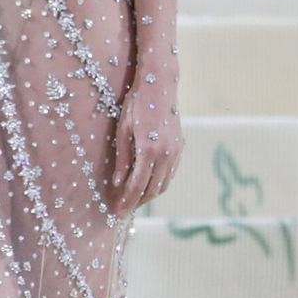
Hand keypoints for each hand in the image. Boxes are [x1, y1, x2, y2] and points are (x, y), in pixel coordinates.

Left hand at [111, 74, 183, 215]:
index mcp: (149, 149)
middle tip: (123, 210)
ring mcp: (176, 152)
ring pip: (163, 185)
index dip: (126, 201)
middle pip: (152, 189)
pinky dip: (158, 184)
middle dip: (137, 202)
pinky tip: (147, 184)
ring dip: (148, 195)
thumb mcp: (122, 130)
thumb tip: (117, 183)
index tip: (117, 212)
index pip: (137, 185)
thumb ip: (122, 159)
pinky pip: (170, 174)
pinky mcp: (180, 148)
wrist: (160, 85)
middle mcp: (166, 154)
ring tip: (133, 200)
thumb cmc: (136, 104)